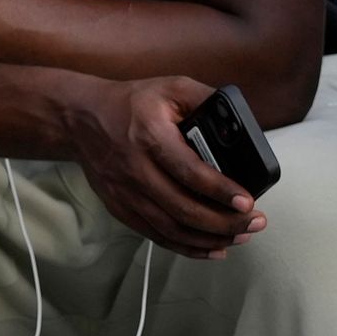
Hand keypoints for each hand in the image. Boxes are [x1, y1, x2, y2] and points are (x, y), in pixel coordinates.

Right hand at [66, 75, 267, 257]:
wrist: (81, 119)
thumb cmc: (133, 102)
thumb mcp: (172, 87)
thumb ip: (207, 100)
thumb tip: (241, 123)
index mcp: (150, 136)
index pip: (190, 172)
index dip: (220, 190)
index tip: (247, 202)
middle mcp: (136, 169)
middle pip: (183, 208)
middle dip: (224, 222)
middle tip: (255, 223)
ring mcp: (126, 193)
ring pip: (171, 229)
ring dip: (209, 239)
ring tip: (241, 237)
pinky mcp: (121, 208)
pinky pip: (156, 236)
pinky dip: (186, 247)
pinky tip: (213, 248)